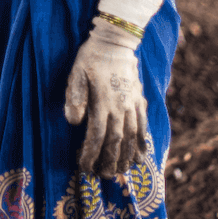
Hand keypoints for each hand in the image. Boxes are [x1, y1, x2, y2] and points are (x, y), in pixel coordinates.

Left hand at [64, 17, 147, 177]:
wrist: (116, 42)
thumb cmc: (90, 58)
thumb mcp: (76, 73)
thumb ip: (75, 97)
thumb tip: (74, 122)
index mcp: (103, 102)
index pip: (97, 136)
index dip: (90, 154)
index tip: (84, 168)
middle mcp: (121, 107)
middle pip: (117, 142)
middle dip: (109, 162)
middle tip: (103, 176)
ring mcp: (133, 105)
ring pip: (132, 138)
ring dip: (127, 157)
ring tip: (121, 173)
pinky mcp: (139, 101)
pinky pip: (143, 126)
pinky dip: (143, 143)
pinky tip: (142, 156)